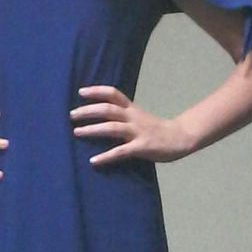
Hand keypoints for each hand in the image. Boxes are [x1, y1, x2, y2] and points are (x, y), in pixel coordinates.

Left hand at [70, 86, 190, 165]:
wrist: (180, 137)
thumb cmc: (155, 128)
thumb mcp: (138, 116)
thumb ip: (122, 114)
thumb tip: (99, 113)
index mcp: (132, 108)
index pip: (113, 94)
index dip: (96, 91)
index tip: (80, 92)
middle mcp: (133, 117)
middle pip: (108, 109)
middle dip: (88, 111)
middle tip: (71, 115)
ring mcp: (137, 132)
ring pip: (112, 127)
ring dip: (92, 129)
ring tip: (76, 132)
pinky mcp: (142, 147)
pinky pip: (121, 151)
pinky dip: (106, 156)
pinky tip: (93, 161)